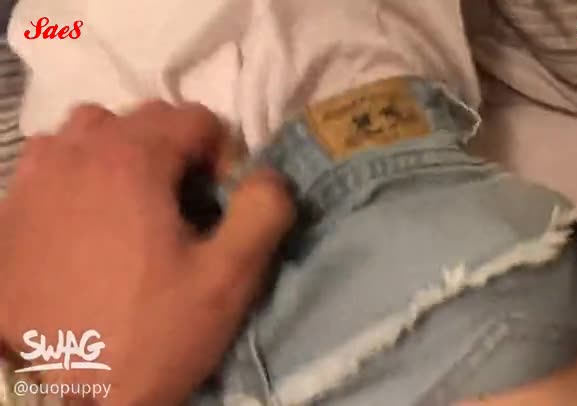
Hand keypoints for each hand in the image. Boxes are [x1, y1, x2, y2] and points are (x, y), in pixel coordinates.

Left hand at [0, 101, 294, 404]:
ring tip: (137, 205)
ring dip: (125, 153)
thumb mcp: (226, 281)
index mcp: (132, 158)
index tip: (222, 204)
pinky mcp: (11, 209)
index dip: (223, 155)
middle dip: (178, 152)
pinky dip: (83, 172)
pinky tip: (91, 219)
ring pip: (93, 132)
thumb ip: (262, 213)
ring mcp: (35, 176)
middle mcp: (77, 150)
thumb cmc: (144, 333)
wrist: (44, 395)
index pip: (195, 118)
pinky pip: (55, 162)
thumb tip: (270, 175)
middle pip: (145, 119)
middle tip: (188, 209)